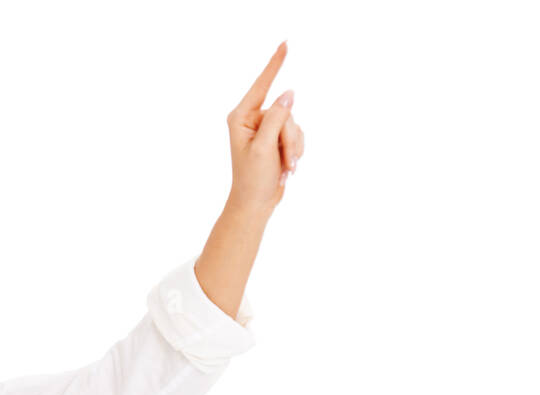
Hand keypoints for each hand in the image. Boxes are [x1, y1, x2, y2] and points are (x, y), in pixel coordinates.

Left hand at [225, 40, 304, 216]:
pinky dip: (296, 151)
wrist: (255, 205)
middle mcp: (253, 119)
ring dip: (294, 148)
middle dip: (290, 138)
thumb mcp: (264, 147)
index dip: (275, 64)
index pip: (262, 85)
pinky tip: (286, 168)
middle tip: (285, 162)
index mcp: (241, 117)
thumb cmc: (252, 179)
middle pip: (285, 111)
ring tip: (284, 168)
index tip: (286, 44)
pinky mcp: (277, 139)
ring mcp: (266, 129)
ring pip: (295, 124)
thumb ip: (276, 118)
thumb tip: (289, 93)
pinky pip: (298, 135)